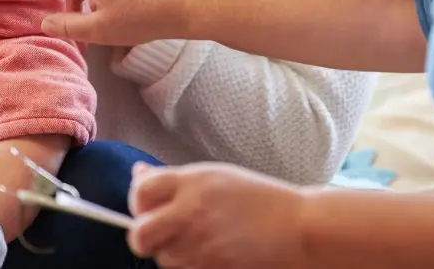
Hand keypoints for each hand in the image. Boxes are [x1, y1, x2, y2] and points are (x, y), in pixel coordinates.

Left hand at [128, 162, 307, 268]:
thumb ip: (175, 179)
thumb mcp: (215, 177)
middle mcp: (191, 213)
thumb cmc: (259, 199)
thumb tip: (138, 174)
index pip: (141, 191)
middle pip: (140, 234)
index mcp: (193, 182)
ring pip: (162, 258)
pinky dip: (190, 264)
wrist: (296, 228)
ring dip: (171, 250)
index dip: (139, 199)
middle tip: (160, 230)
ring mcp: (200, 246)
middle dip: (144, 235)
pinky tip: (210, 251)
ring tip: (200, 238)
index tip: (148, 203)